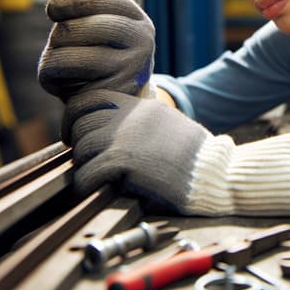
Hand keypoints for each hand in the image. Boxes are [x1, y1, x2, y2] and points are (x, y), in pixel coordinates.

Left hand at [38, 0, 154, 101]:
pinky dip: (53, 80)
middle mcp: (141, 42)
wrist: (121, 99)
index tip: (53, 10)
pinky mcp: (107, 95)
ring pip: (65, 57)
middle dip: (57, 35)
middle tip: (58, 43)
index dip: (66, 1)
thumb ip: (88, 4)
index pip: (95, 0)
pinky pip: (63, 82)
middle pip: (74, 29)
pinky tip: (66, 82)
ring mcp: (128, 70)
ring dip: (51, 59)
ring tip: (59, 63)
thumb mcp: (104, 24)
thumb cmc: (104, 53)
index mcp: (136, 19)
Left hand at [62, 90, 289, 216]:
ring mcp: (125, 137)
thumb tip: (113, 132)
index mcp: (141, 106)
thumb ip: (141, 124)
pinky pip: (87, 173)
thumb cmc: (196, 158)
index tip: (75, 133)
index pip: (92, 98)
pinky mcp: (123, 161)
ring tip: (90, 177)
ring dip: (82, 164)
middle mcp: (130, 117)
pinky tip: (90, 191)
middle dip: (76, 141)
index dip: (76, 116)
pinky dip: (84, 184)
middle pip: (81, 122)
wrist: (214, 173)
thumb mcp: (169, 126)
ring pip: (81, 147)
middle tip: (83, 158)